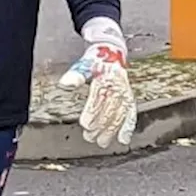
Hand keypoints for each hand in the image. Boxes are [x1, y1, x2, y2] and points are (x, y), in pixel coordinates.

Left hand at [57, 17, 136, 148]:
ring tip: (102, 142)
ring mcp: (125, 93)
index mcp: (106, 77)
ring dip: (112, 130)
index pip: (100, 98)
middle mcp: (118, 86)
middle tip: (90, 137)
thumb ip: (75, 76)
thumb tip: (64, 85)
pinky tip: (123, 139)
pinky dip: (128, 127)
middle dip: (100, 125)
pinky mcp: (129, 98)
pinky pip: (131, 113)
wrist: (112, 53)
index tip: (85, 124)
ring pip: (120, 114)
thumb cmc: (96, 61)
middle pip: (110, 109)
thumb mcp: (84, 64)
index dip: (93, 112)